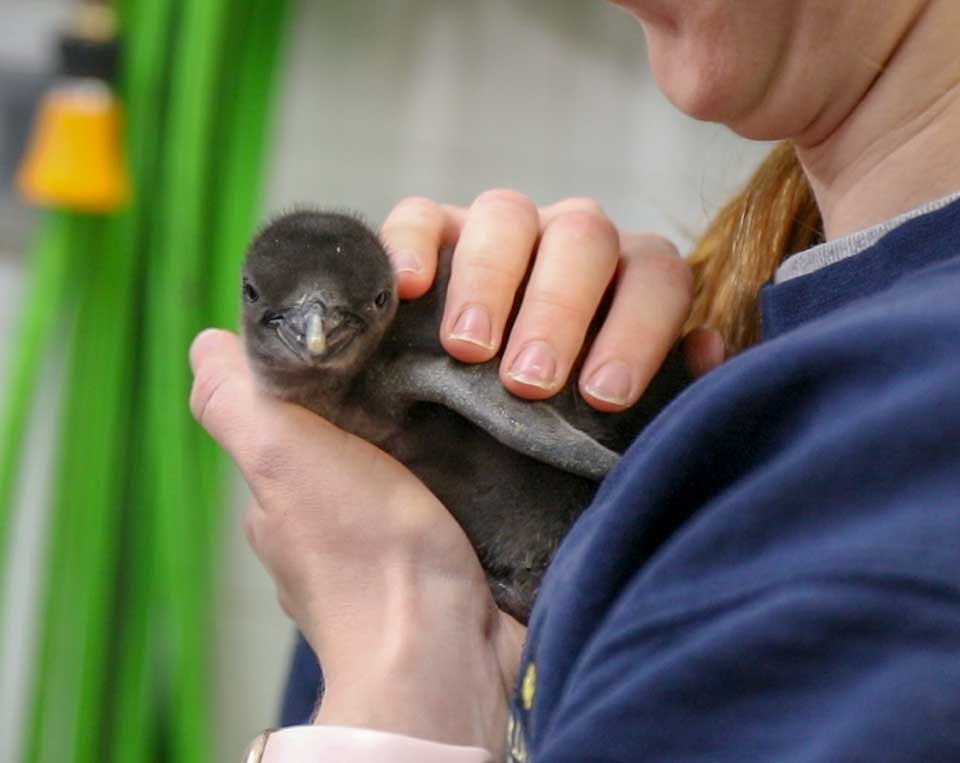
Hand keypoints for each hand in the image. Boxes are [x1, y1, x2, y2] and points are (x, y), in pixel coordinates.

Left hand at [189, 330, 524, 753]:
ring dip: (428, 431)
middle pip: (348, 433)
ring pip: (402, 461)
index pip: (288, 411)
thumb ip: (236, 403)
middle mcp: (326, 520)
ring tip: (463, 392)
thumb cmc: (360, 554)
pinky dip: (462, 466)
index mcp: (280, 494)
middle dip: (379, 394)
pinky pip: (448, 492)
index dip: (318, 368)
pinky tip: (484, 444)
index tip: (360, 330)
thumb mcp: (281, 459)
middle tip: (426, 353)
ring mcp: (386, 543)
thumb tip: (206, 345)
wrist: (444, 650)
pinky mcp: (444, 554)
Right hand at [381, 191, 723, 410]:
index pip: (657, 276)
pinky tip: (407, 290)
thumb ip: (660, 390)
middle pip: (585, 236)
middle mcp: (570, 243)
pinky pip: (421, 216)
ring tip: (467, 349)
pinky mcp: (431, 232)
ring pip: (507, 214)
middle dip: (559, 308)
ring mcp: (499, 230)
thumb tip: (706, 352)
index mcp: (625, 281)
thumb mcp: (603, 423)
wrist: (452, 433)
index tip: (603, 396)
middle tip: (530, 380)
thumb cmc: (541, 427)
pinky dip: (413, 244)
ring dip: (490, 279)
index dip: (637, 331)